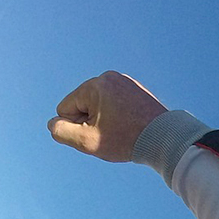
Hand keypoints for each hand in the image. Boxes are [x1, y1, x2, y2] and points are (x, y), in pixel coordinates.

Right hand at [47, 71, 167, 162]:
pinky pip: (115, 104)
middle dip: (91, 122)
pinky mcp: (136, 90)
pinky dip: (119, 116)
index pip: (66, 108)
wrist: (166, 139)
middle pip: (83, 105)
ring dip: (104, 120)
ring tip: (124, 130)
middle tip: (113, 133)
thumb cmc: (127, 140)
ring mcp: (125, 82)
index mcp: (95, 85)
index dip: (77, 127)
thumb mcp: (87, 141)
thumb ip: (62, 132)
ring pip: (99, 106)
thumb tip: (52, 123)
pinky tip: (131, 126)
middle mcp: (110, 78)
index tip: (99, 133)